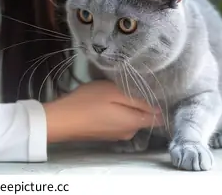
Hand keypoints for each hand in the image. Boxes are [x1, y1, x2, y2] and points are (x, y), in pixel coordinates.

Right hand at [43, 80, 161, 143]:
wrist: (62, 120)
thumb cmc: (88, 102)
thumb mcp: (114, 92)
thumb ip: (138, 100)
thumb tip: (159, 108)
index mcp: (134, 122)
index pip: (158, 118)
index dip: (159, 104)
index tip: (154, 91)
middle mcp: (129, 132)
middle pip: (143, 117)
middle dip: (140, 104)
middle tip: (128, 86)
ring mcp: (116, 135)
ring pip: (130, 119)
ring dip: (127, 107)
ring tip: (115, 92)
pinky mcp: (105, 134)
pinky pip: (118, 122)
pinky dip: (116, 113)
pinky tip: (105, 103)